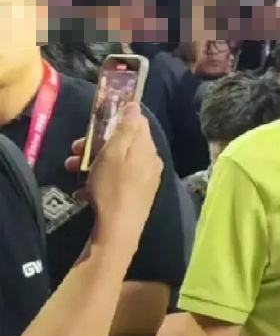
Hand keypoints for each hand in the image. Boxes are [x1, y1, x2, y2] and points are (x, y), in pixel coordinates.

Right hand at [65, 102, 161, 247]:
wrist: (118, 229)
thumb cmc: (113, 187)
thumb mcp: (115, 152)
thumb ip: (125, 128)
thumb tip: (135, 105)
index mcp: (147, 148)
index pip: (137, 121)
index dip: (115, 119)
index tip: (95, 125)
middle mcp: (150, 162)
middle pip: (124, 143)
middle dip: (97, 143)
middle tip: (75, 149)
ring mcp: (145, 180)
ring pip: (118, 162)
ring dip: (93, 162)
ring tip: (72, 169)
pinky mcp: (137, 196)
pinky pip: (118, 179)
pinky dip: (101, 179)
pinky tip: (84, 189)